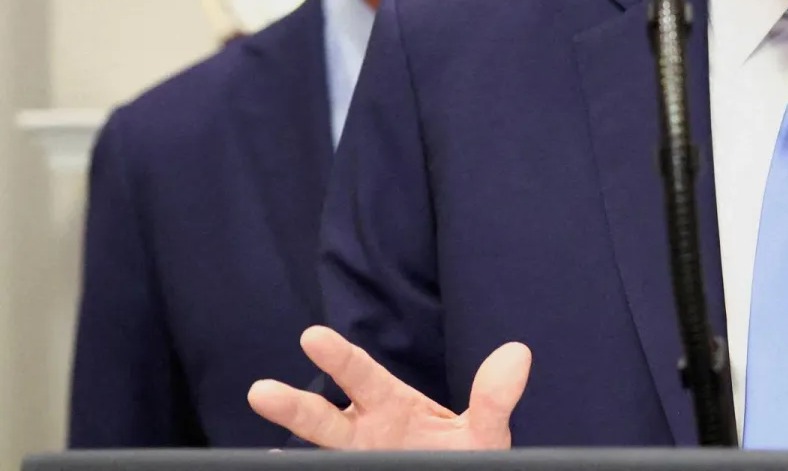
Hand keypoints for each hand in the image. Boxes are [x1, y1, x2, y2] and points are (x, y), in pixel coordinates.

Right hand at [247, 326, 530, 448]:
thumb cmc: (466, 457)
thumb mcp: (485, 433)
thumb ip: (494, 398)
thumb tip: (517, 354)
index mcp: (392, 407)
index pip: (364, 376)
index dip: (341, 357)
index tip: (314, 336)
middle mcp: (365, 432)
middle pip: (325, 419)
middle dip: (296, 405)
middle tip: (262, 391)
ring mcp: (357, 458)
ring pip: (321, 448)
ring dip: (292, 439)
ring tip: (266, 440)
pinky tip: (278, 464)